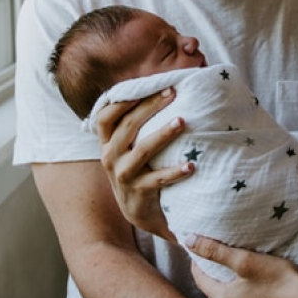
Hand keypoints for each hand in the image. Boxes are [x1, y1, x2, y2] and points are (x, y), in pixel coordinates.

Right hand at [96, 89, 192, 238]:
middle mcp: (111, 157)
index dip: (123, 100)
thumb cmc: (138, 169)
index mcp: (107, 142)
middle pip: (128, 125)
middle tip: (172, 93)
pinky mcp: (139, 192)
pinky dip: (175, 171)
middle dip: (150, 107)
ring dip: (163, 134)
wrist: (138, 211)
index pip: (106, 117)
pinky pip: (158, 179)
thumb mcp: (128, 147)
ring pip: (143, 149)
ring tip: (182, 121)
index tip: (148, 86)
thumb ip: (135, 124)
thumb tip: (163, 90)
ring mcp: (123, 175)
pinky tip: (191, 165)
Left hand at [188, 235, 297, 297]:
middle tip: (209, 263)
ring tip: (226, 276)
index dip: (197, 263)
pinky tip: (245, 293)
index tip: (197, 250)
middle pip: (209, 294)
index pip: (199, 279)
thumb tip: (188, 240)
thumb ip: (215, 250)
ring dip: (220, 291)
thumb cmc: (279, 280)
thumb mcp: (245, 260)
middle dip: (207, 278)